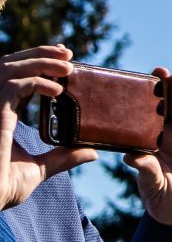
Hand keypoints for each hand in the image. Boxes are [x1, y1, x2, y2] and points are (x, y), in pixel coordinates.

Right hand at [0, 49, 92, 209]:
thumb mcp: (40, 169)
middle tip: (68, 53)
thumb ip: (63, 157)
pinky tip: (58, 90)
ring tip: (68, 65)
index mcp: (3, 114)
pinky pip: (13, 86)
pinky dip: (36, 81)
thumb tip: (92, 152)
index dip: (38, 65)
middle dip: (39, 54)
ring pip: (10, 68)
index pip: (18, 79)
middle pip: (11, 65)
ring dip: (40, 61)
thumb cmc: (4, 187)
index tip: (66, 62)